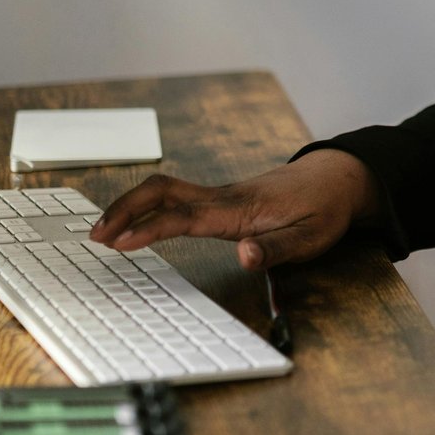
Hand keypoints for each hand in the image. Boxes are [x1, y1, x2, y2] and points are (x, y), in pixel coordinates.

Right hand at [88, 148, 381, 270]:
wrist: (339, 178)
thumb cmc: (325, 208)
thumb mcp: (311, 237)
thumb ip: (277, 249)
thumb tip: (244, 257)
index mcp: (239, 210)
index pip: (184, 217)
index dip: (150, 229)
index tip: (120, 243)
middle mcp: (223, 198)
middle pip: (162, 193)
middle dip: (125, 210)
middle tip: (95, 235)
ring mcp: (221, 196)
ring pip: (166, 191)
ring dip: (132, 207)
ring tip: (104, 231)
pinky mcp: (223, 200)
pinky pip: (177, 197)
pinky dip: (148, 206)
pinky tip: (137, 222)